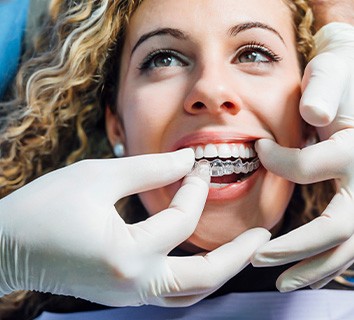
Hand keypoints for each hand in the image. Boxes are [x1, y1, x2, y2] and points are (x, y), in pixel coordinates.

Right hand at [0, 149, 269, 306]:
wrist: (7, 245)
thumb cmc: (45, 207)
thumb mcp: (98, 176)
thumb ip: (149, 169)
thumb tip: (187, 162)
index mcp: (127, 254)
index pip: (180, 219)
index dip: (194, 187)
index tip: (199, 164)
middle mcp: (134, 285)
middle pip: (203, 278)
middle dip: (238, 255)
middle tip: (262, 236)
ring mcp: (129, 295)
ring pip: (190, 294)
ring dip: (219, 271)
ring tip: (241, 250)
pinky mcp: (124, 294)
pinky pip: (171, 292)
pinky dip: (193, 275)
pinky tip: (202, 256)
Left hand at [251, 23, 353, 291]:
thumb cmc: (340, 76)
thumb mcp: (332, 74)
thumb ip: (325, 90)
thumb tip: (314, 115)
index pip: (309, 168)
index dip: (278, 162)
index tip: (256, 149)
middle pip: (339, 228)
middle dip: (296, 248)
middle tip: (258, 257)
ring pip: (349, 246)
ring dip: (314, 267)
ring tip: (283, 282)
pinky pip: (349, 241)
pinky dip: (328, 261)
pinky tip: (306, 272)